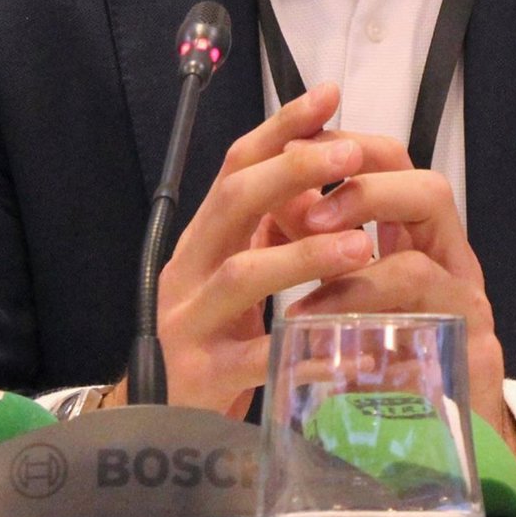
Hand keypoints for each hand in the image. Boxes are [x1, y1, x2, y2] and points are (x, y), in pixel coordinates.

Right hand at [155, 84, 374, 418]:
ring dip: (303, 256)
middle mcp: (190, 268)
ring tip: (361, 247)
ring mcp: (190, 321)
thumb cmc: (212, 334)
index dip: (282, 126)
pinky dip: (305, 350)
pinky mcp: (202, 377)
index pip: (237, 164)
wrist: (154, 421)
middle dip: (293, 171)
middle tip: (351, 155)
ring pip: (243, 274)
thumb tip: (321, 174)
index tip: (329, 95)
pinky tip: (353, 347)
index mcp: (204, 236)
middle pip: (234, 202)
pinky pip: (259, 360)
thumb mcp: (239, 271)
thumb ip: (271, 227)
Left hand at [282, 132, 515, 462]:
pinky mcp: (471, 359)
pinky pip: (414, 340)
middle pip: (430, 191)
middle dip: (363, 191)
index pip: (397, 163)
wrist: (447, 441)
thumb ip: (324, 244)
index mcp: (423, 235)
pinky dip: (359, 325)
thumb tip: (278, 198)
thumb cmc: (394, 358)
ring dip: (351, 275)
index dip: (349, 145)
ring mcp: (468, 309)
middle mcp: (453, 261)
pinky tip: (315, 328)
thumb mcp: (353, 287)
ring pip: (419, 265)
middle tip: (306, 212)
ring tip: (301, 283)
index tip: (293, 150)